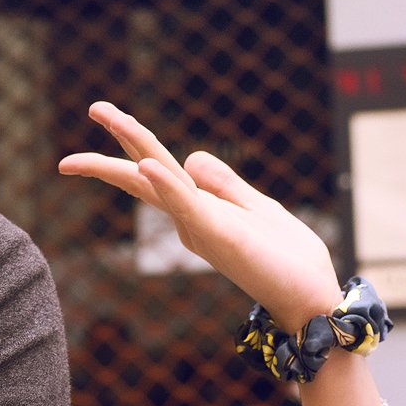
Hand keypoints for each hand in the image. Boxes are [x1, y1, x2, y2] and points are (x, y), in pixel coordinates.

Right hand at [59, 102, 342, 327]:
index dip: (134, 140)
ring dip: (132, 145)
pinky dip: (166, 185)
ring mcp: (201, 227)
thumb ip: (225, 184)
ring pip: (157, 179)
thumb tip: (190, 155)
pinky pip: (187, 205)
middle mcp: (190, 219)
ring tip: (104, 114)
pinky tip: (146, 166)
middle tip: (94, 105)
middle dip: (119, 137)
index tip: (109, 114)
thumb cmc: (289, 261)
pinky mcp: (219, 235)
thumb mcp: (257, 207)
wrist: (312, 300)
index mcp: (200, 211)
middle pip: (146, 170)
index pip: (159, 167)